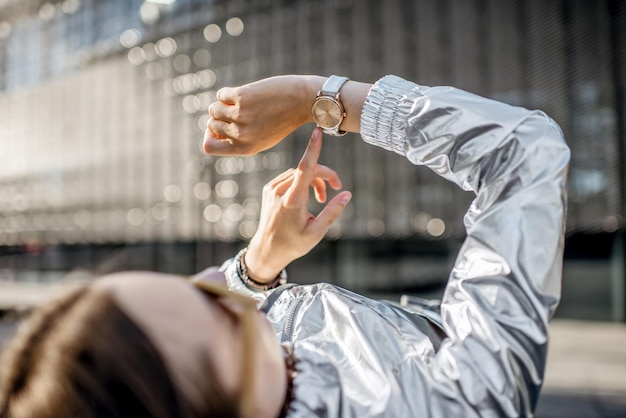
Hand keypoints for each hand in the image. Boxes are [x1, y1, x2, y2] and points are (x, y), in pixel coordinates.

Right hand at [203, 75, 323, 155]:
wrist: (305, 101)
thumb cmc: (284, 119)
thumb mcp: (263, 137)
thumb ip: (239, 138)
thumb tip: (211, 128)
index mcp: (245, 149)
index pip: (208, 147)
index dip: (210, 136)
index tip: (221, 128)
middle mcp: (241, 135)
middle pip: (211, 125)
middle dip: (220, 117)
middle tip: (237, 110)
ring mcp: (240, 116)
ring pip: (213, 109)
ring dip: (223, 104)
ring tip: (240, 102)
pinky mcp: (242, 97)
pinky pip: (221, 94)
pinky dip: (228, 92)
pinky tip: (244, 93)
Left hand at [244, 128, 351, 281]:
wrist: (267, 250)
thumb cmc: (294, 244)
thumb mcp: (317, 233)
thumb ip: (332, 212)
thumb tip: (346, 194)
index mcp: (292, 201)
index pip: (304, 169)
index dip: (313, 149)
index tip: (317, 132)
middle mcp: (279, 191)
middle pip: (307, 170)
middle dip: (324, 175)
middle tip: (336, 188)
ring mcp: (272, 188)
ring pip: (300, 172)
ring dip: (315, 180)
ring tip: (321, 199)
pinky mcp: (269, 188)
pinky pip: (291, 176)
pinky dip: (303, 182)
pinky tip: (307, 198)